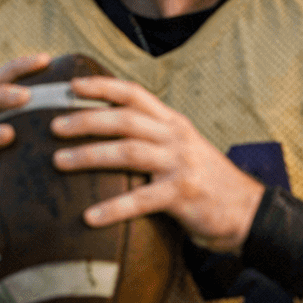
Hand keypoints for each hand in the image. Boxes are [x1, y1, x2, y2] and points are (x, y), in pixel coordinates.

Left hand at [50, 76, 263, 253]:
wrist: (249, 210)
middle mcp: (176, 137)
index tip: (71, 85)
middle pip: (125, 120)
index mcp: (173, 123)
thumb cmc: (207, 181)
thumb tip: (106, 136)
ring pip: (129, 152)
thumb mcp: (183, 149)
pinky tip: (89, 217)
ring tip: (59, 162)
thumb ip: (153, 139)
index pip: (134, 95)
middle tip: (53, 126)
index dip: (102, 86)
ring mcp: (181, 164)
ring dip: (90, 155)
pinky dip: (113, 207)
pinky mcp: (183, 194)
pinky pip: (142, 199)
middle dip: (86, 120)